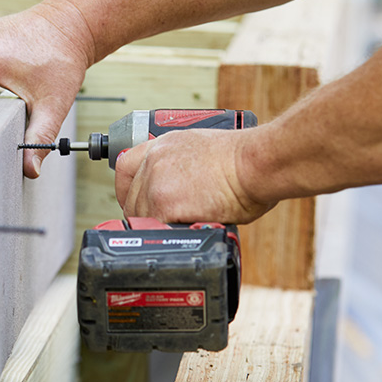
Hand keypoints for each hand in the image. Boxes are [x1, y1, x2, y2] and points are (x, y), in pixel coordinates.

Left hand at [114, 129, 275, 223]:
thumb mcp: (204, 150)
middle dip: (146, 213)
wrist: (256, 163)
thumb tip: (185, 190)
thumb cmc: (247, 159)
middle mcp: (155, 161)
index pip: (125, 166)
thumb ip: (184, 168)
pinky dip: (168, 235)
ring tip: (182, 228)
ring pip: (140, 216)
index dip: (128, 189)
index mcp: (164, 145)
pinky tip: (184, 231)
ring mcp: (156, 182)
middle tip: (167, 222)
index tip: (136, 200)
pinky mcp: (164, 204)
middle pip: (131, 197)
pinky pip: (153, 228)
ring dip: (158, 226)